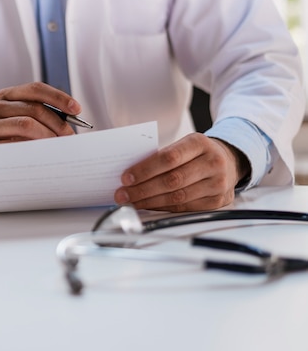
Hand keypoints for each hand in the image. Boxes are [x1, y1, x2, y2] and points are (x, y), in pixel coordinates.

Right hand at [0, 82, 81, 144]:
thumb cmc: (16, 139)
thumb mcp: (29, 121)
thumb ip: (46, 114)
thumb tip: (74, 114)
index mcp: (7, 96)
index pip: (35, 89)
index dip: (58, 97)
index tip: (76, 109)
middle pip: (33, 108)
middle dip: (57, 122)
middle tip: (69, 136)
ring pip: (26, 124)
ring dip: (48, 136)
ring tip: (58, 147)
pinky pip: (16, 144)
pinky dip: (33, 149)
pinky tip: (42, 155)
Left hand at [114, 133, 249, 211]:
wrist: (229, 160)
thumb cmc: (196, 153)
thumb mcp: (183, 145)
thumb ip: (162, 157)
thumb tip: (130, 175)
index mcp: (200, 143)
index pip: (169, 158)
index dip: (145, 169)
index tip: (125, 178)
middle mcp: (213, 162)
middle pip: (172, 180)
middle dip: (142, 189)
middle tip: (122, 194)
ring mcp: (218, 183)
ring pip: (178, 197)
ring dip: (149, 202)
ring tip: (131, 202)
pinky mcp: (218, 201)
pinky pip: (185, 208)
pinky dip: (163, 208)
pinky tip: (149, 206)